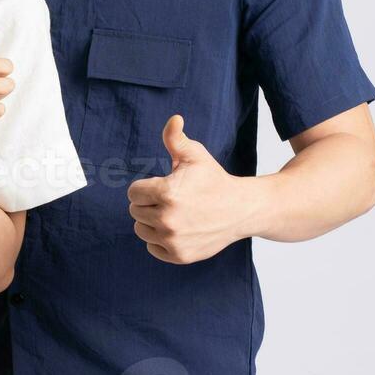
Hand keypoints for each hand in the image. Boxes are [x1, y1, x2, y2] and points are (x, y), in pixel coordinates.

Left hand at [127, 114, 258, 263]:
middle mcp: (167, 219)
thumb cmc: (214, 179)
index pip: (133, 192)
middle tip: (171, 200)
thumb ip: (176, 138)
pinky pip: (152, 248)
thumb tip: (174, 118)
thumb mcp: (195, 156)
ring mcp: (173, 240)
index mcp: (166, 193)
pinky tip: (177, 229)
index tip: (163, 185)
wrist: (241, 209)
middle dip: (149, 203)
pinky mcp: (179, 255)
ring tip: (173, 213)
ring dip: (151, 222)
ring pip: (141, 230)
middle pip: (135, 211)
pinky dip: (160, 241)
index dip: (146, 187)